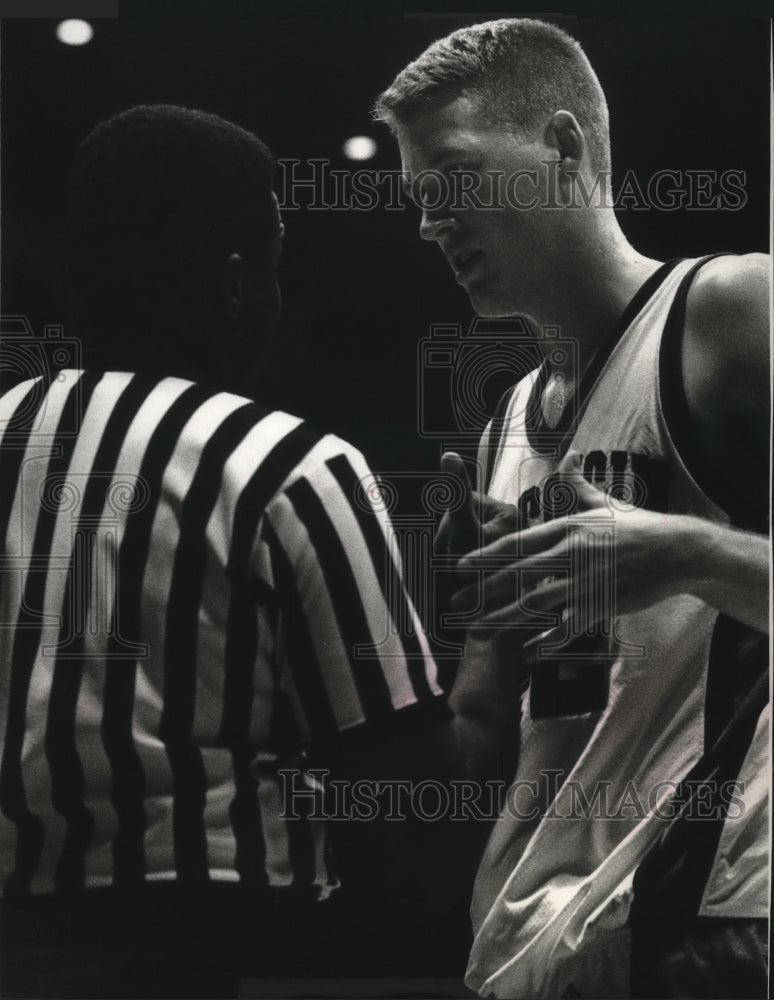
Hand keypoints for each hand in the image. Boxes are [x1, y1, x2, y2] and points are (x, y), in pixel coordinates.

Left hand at [451, 452, 692, 637]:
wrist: (676, 551)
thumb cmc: (638, 527)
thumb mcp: (604, 503)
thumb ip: (577, 485)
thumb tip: (569, 457)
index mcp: (568, 528)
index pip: (518, 542)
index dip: (487, 554)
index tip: (461, 565)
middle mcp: (571, 553)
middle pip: (518, 574)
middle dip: (483, 589)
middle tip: (455, 602)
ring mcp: (586, 581)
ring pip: (536, 601)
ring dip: (504, 617)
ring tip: (479, 629)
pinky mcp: (602, 604)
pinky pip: (568, 627)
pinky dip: (546, 642)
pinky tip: (526, 653)